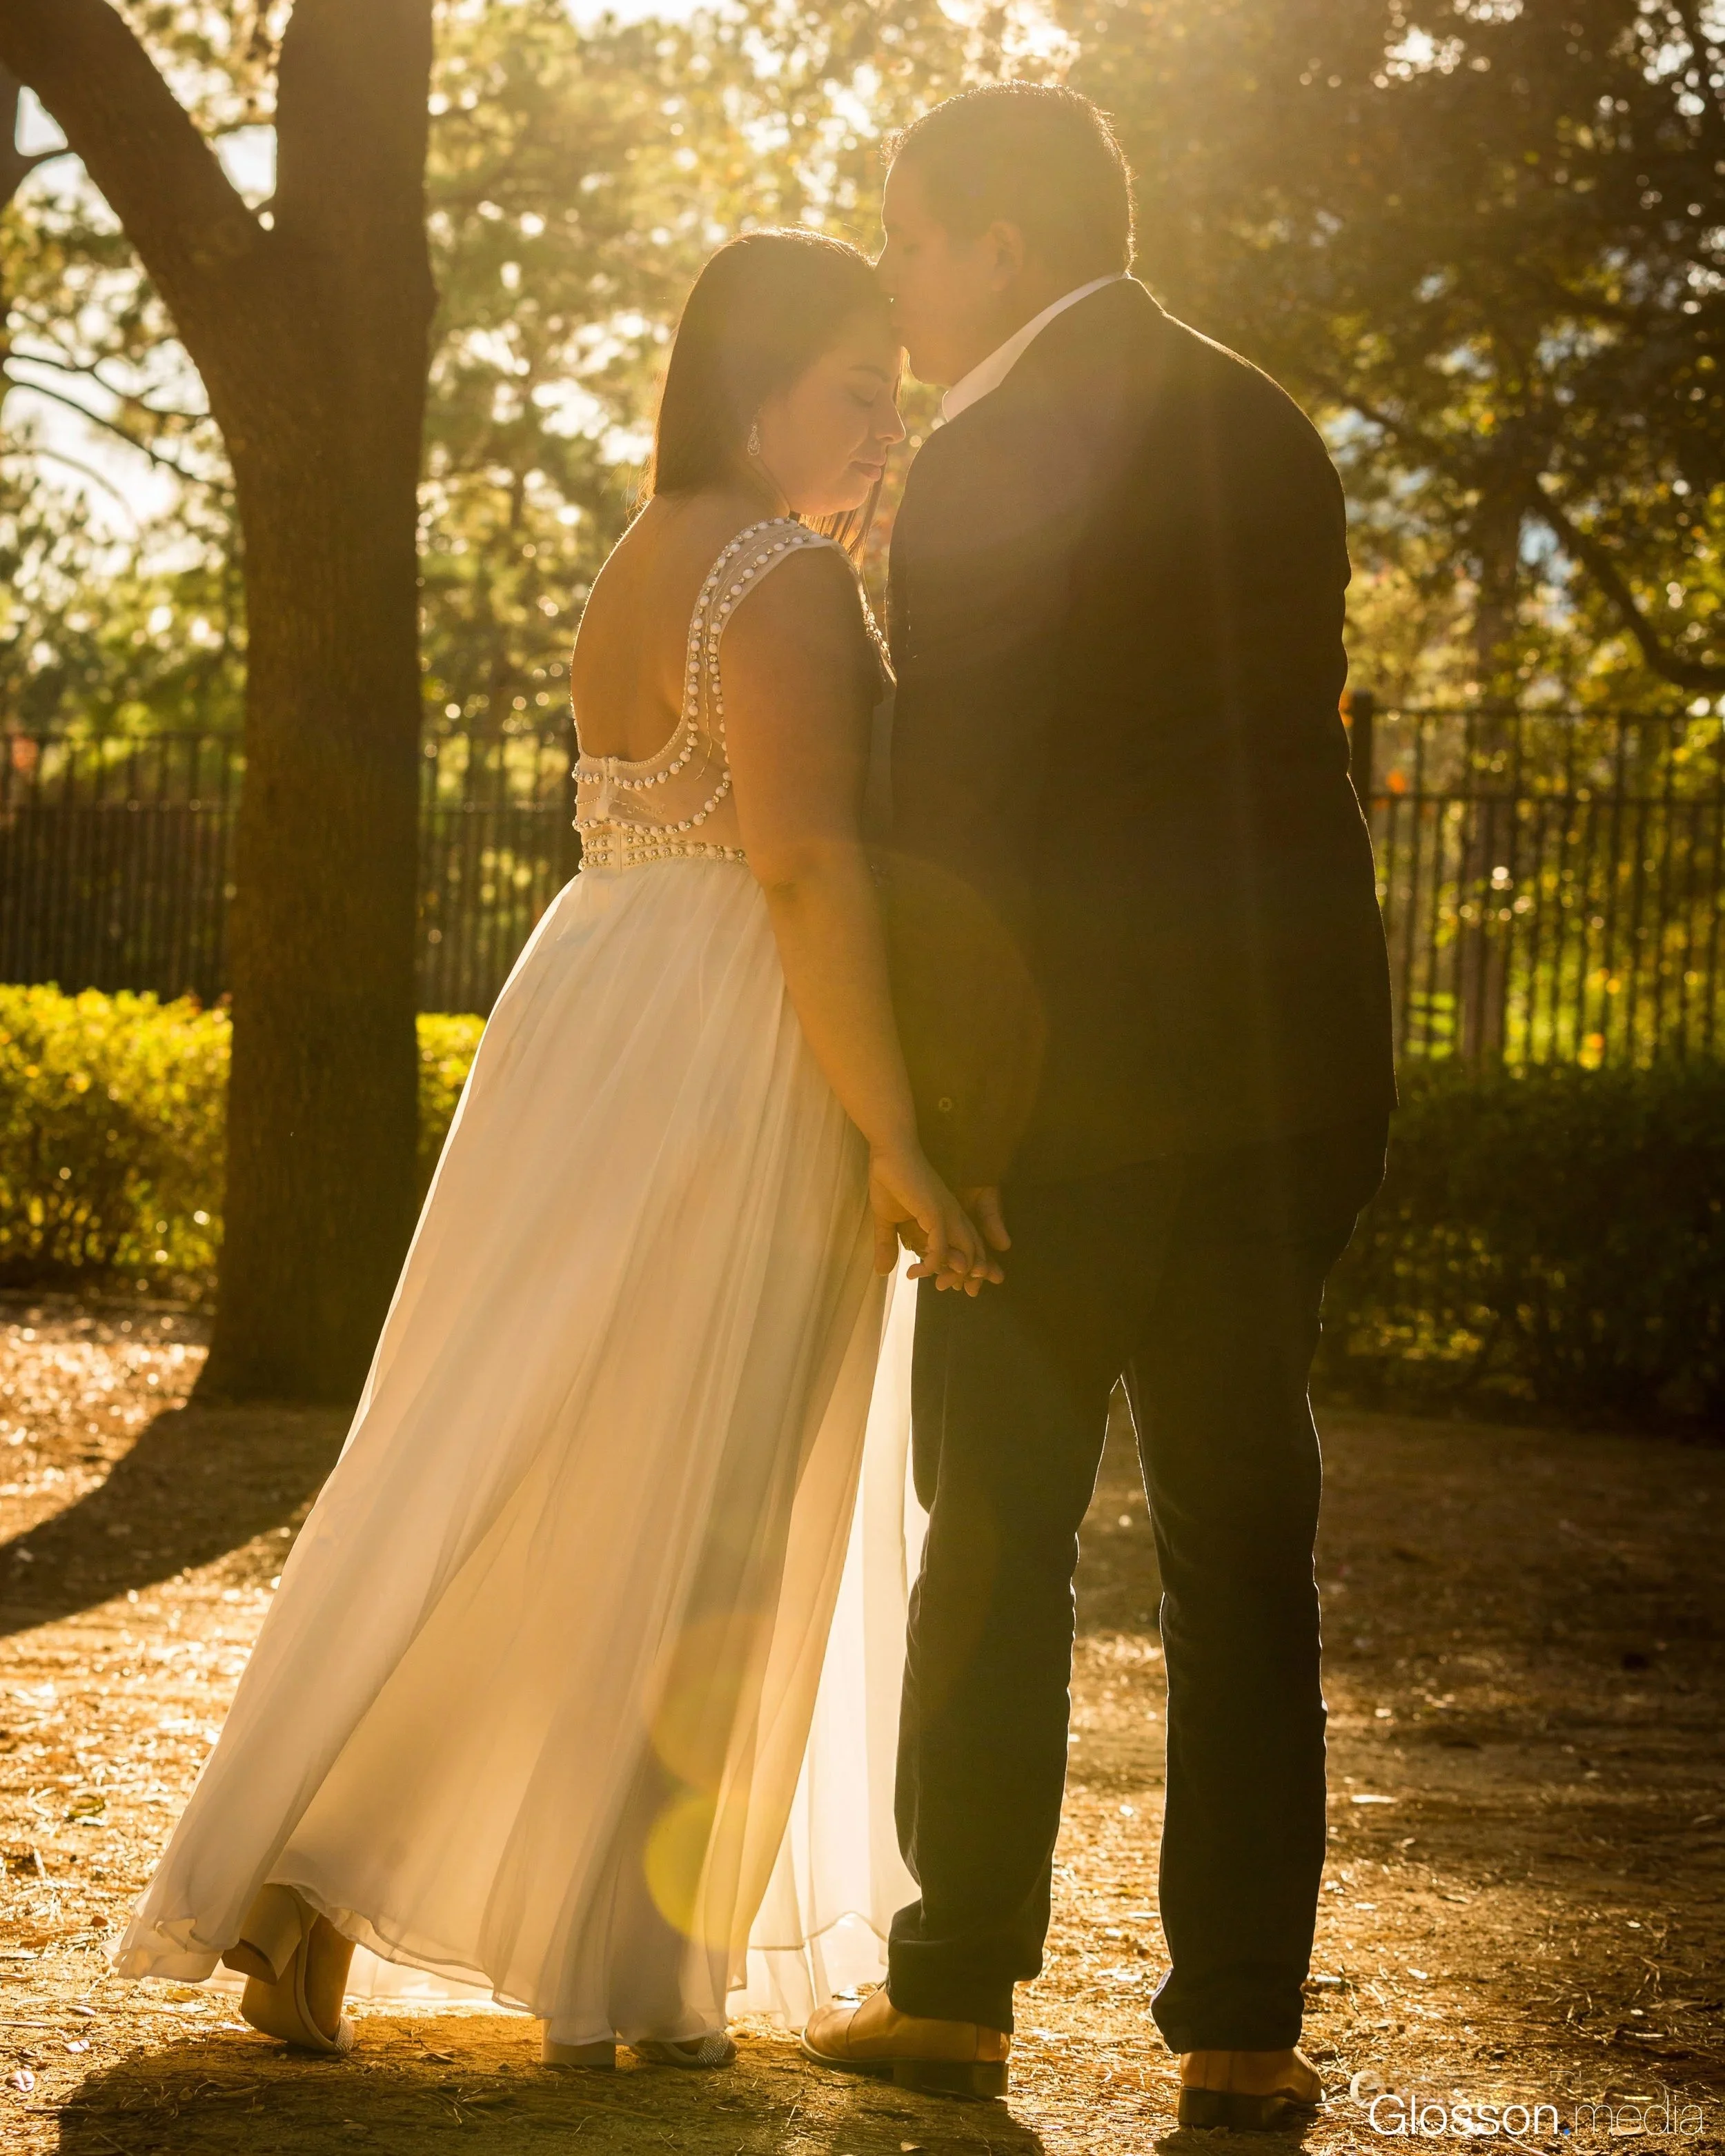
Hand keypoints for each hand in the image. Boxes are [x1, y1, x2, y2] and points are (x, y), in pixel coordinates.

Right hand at [868, 1142, 1004, 1294]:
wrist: (888, 1154)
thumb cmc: (889, 1181)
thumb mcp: (887, 1221)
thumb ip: (888, 1245)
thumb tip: (881, 1272)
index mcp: (949, 1218)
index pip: (970, 1249)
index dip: (965, 1271)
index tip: (943, 1285)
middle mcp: (955, 1217)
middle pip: (976, 1255)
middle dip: (966, 1278)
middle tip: (942, 1288)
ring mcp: (948, 1215)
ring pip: (966, 1255)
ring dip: (950, 1275)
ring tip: (927, 1281)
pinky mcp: (936, 1213)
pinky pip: (942, 1248)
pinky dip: (932, 1265)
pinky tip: (915, 1271)